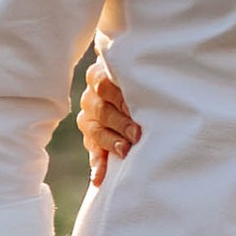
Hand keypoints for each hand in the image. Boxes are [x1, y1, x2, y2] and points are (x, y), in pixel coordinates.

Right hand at [79, 56, 140, 185]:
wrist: (141, 102)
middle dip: (120, 122)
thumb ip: (139, 70)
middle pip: (101, 109)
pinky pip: (93, 152)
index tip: (136, 108)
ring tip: (125, 151)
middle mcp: (92, 96)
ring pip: (95, 131)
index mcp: (101, 74)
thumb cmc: (146, 82)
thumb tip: (141, 57)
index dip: (120, 97)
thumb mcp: (141, 73)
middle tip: (137, 133)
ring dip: (110, 142)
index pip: (104, 83)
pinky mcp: (92, 139)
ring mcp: (89, 118)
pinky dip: (98, 165)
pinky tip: (99, 178)